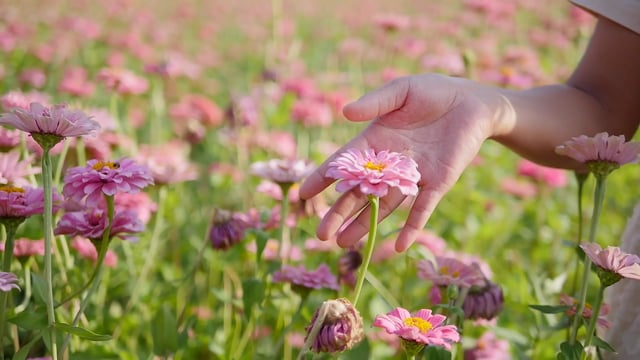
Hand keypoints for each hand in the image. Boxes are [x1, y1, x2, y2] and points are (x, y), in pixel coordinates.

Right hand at [299, 74, 502, 251]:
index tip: (304, 194)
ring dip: (365, 225)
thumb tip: (345, 113)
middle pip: (359, 193)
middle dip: (339, 213)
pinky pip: (422, 209)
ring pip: (384, 206)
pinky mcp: (437, 183)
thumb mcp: (400, 91)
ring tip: (344, 244)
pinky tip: (400, 246)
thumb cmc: (432, 92)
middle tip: (321, 234)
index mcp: (374, 142)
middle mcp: (388, 164)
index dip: (323, 177)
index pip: (343, 163)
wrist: (472, 102)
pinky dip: (412, 227)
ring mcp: (412, 176)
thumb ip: (374, 103)